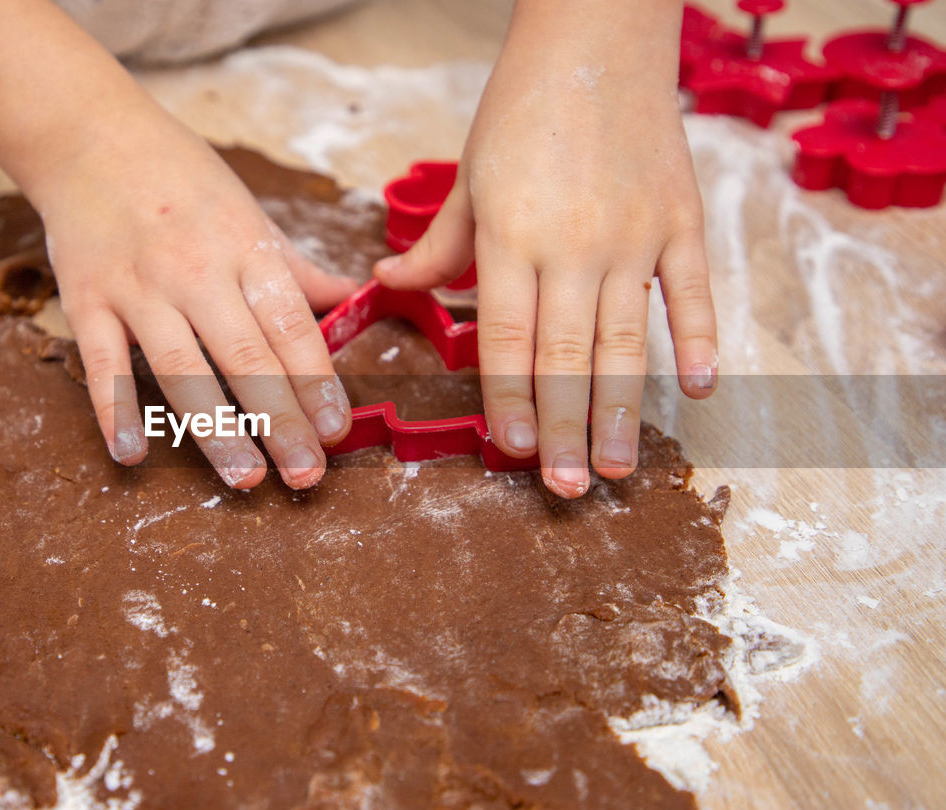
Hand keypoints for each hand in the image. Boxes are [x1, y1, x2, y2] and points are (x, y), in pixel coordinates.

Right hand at [0, 0, 355, 490]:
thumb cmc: (181, 179)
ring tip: (245, 479)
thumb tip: (358, 298)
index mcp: (246, 249)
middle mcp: (196, 272)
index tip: (336, 428)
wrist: (90, 139)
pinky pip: (103, 366)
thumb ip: (298, 269)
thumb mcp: (250, 213)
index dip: (316, 380)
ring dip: (215, 431)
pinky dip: (116, 411)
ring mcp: (139, 290)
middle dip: (281, 421)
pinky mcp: (87, 303)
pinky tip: (133, 455)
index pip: (291, 326)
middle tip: (306, 474)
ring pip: (182, 371)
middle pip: (247, 358)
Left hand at [374, 0, 716, 498]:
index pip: (507, 337)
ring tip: (616, 466)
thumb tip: (390, 283)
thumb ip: (438, 244)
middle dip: (563, 426)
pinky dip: (697, 340)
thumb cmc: (523, 110)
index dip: (508, 398)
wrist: (597, 41)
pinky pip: (691, 292)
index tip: (509, 447)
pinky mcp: (682, 220)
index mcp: (511, 236)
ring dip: (620, 409)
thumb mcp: (469, 176)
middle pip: (567, 354)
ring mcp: (635, 234)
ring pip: (627, 340)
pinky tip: (697, 389)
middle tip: (565, 486)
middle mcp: (573, 244)